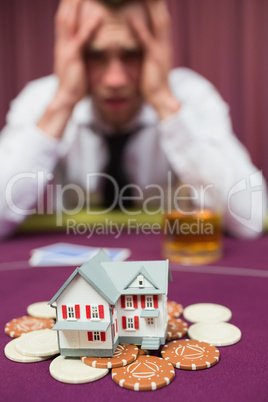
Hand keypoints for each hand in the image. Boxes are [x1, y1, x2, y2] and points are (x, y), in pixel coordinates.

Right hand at [54, 0, 102, 106]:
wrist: (65, 98)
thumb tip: (85, 51)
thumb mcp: (76, 66)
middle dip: (68, 2)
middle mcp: (62, 44)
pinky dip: (89, 26)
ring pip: (69, 22)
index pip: (63, 21)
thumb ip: (79, 55)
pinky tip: (99, 15)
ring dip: (75, 6)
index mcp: (62, 46)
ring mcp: (66, 50)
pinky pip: (82, 38)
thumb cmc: (73, 85)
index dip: (67, 8)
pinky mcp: (73, 57)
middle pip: (63, 16)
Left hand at [129, 0, 179, 118]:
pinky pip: (146, 40)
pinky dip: (139, 28)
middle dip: (158, 1)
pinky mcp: (154, 59)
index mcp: (164, 44)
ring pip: (158, 22)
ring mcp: (161, 50)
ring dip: (152, 5)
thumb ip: (147, 51)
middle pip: (162, 15)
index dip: (157, 5)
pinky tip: (130, 16)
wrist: (162, 100)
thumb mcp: (151, 63)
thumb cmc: (153, 84)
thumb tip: (142, 44)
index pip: (161, 19)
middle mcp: (165, 44)